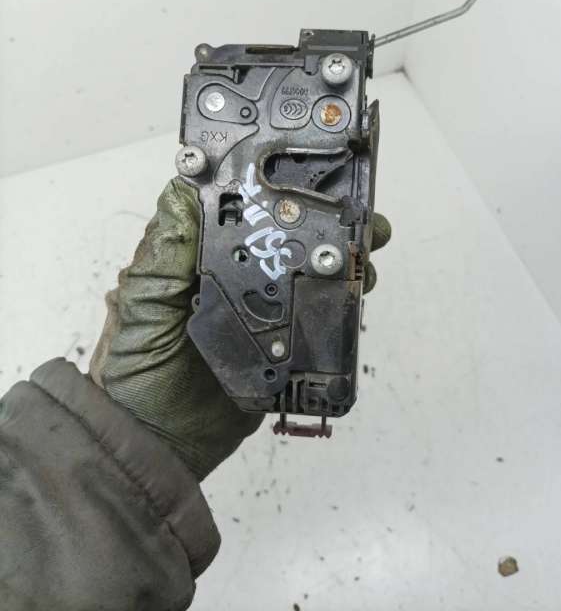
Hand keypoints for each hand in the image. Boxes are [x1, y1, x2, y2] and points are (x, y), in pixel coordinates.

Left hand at [90, 177, 389, 480]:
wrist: (154, 442)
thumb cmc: (134, 370)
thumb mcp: (143, 301)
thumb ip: (167, 250)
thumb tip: (184, 188)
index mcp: (200, 260)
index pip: (242, 214)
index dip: (276, 192)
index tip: (311, 178)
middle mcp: (235, 281)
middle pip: (288, 242)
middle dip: (328, 225)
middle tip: (361, 221)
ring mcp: (261, 316)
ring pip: (310, 279)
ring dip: (341, 264)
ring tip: (365, 258)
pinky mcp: (281, 351)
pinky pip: (316, 325)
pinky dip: (340, 309)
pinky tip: (356, 298)